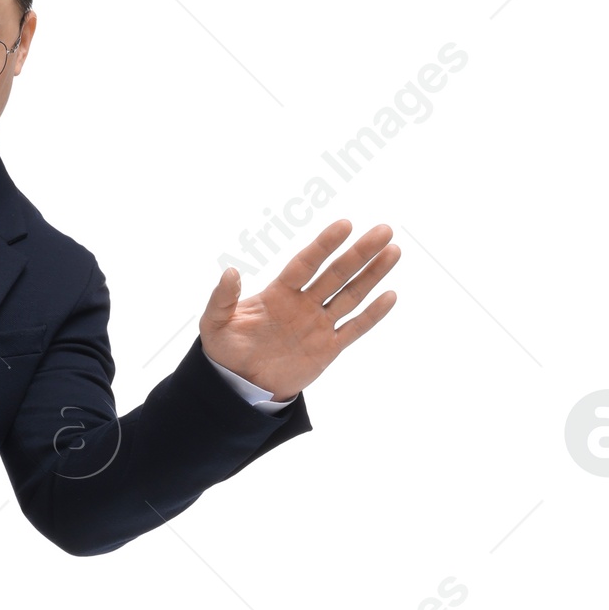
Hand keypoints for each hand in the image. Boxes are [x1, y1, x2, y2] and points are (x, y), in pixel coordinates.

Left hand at [198, 220, 400, 400]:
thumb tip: (230, 272)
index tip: (345, 225)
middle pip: (336, 274)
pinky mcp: (327, 349)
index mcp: (279, 293)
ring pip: (350, 296)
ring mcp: (318, 325)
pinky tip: (390, 296)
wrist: (239, 385)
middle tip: (383, 230)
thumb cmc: (225, 350)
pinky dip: (372, 315)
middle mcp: (303, 304)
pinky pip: (353, 329)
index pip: (306, 264)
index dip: (324, 245)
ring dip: (372, 275)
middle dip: (359, 253)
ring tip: (393, 252)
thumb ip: (222, 299)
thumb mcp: (215, 324)